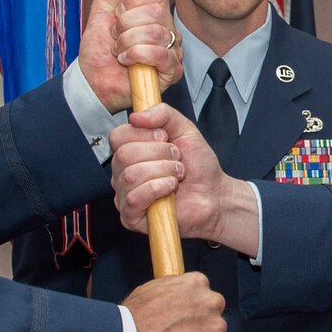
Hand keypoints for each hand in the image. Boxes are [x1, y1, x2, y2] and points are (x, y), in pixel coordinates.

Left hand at [78, 0, 180, 111]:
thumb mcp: (102, 6)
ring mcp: (173, 50)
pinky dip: (135, 55)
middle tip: (116, 36)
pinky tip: (126, 61)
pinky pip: (160, 54)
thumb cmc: (99, 46)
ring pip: (156, 33)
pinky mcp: (172, 71)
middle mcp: (169, 29)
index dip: (130, 4)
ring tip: (119, 50)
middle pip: (156, 13)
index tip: (117, 16)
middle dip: (125, 25)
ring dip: (127, 42)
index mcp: (156, 11)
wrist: (91, 78)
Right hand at [110, 105, 260, 254]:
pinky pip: (133, 199)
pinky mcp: (131, 217)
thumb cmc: (198, 166)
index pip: (117, 136)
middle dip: (159, 154)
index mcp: (130, 151)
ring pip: (130, 176)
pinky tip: (170, 189)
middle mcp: (122, 173)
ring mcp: (124, 196)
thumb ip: (163, 114)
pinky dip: (156, 189)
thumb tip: (136, 116)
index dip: (144, 134)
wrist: (214, 194)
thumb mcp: (185, 129)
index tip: (166, 138)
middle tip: (177, 160)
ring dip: (163, 172)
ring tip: (177, 175)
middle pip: (123, 155)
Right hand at [124, 272, 226, 331]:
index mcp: (197, 283)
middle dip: (200, 331)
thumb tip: (175, 302)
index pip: (204, 298)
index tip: (184, 323)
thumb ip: (173, 294)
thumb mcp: (152, 290)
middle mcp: (211, 302)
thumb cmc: (134, 319)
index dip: (193, 314)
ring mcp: (216, 328)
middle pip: (213, 319)